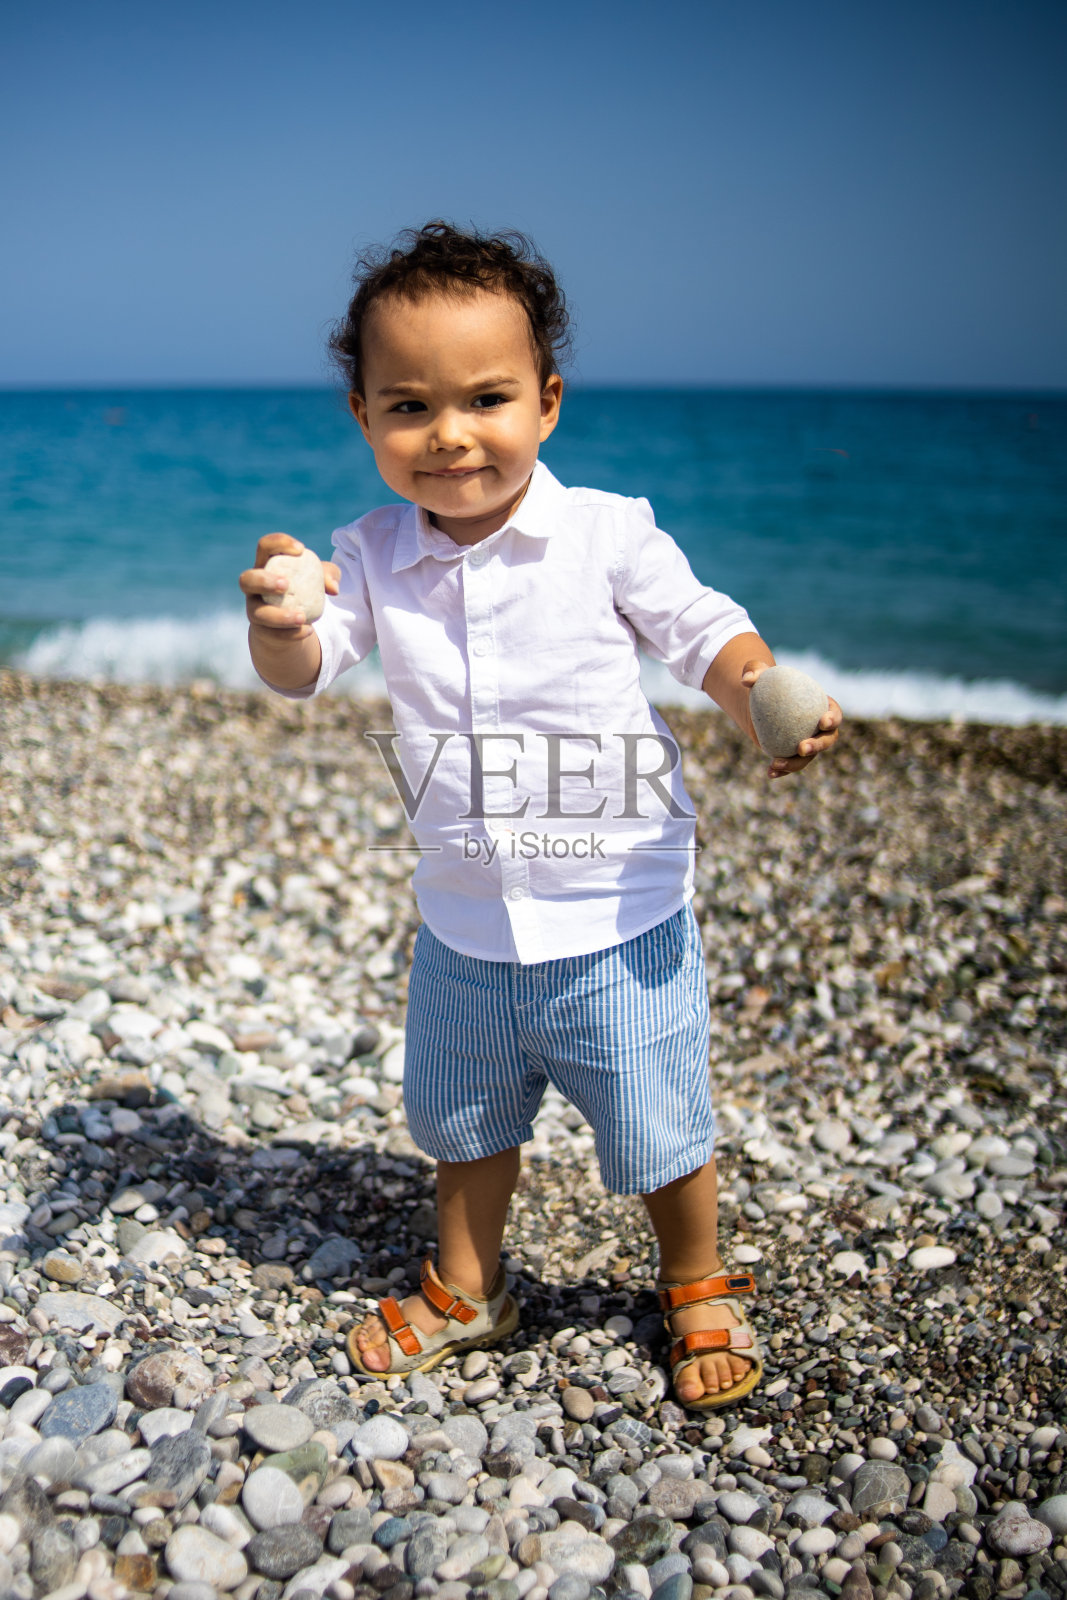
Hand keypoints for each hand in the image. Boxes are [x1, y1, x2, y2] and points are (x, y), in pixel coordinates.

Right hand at [239, 534, 339, 638]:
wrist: (293, 624)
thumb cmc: (303, 591)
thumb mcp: (318, 580)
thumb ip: (328, 575)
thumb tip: (334, 588)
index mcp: (268, 566)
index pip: (265, 546)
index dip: (279, 543)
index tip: (301, 549)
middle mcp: (255, 588)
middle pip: (247, 580)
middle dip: (264, 581)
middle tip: (285, 584)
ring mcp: (255, 610)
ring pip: (257, 613)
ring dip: (279, 616)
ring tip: (301, 616)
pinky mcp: (262, 631)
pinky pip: (272, 634)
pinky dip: (290, 634)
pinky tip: (307, 630)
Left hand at [740, 659, 842, 779]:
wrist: (756, 705)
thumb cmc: (764, 684)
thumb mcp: (757, 672)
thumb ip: (754, 669)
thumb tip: (746, 679)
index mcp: (821, 706)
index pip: (834, 713)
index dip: (833, 719)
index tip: (822, 721)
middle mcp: (818, 728)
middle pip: (827, 739)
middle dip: (818, 745)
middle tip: (801, 748)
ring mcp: (807, 742)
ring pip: (808, 757)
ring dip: (796, 763)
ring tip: (777, 764)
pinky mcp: (793, 755)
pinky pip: (790, 764)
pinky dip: (782, 770)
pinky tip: (770, 772)